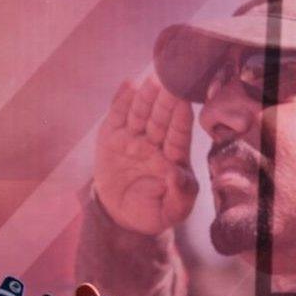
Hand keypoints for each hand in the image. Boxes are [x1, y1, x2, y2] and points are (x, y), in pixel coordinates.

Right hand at [94, 75, 197, 235]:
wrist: (121, 216)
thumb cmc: (154, 211)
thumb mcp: (172, 211)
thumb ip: (180, 194)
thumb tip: (177, 173)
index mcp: (175, 157)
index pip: (179, 135)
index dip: (181, 119)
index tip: (184, 103)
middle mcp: (156, 142)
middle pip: (161, 119)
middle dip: (166, 100)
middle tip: (170, 81)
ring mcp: (134, 137)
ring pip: (141, 113)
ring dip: (146, 96)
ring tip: (151, 79)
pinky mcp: (112, 136)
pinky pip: (118, 115)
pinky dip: (122, 100)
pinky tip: (128, 85)